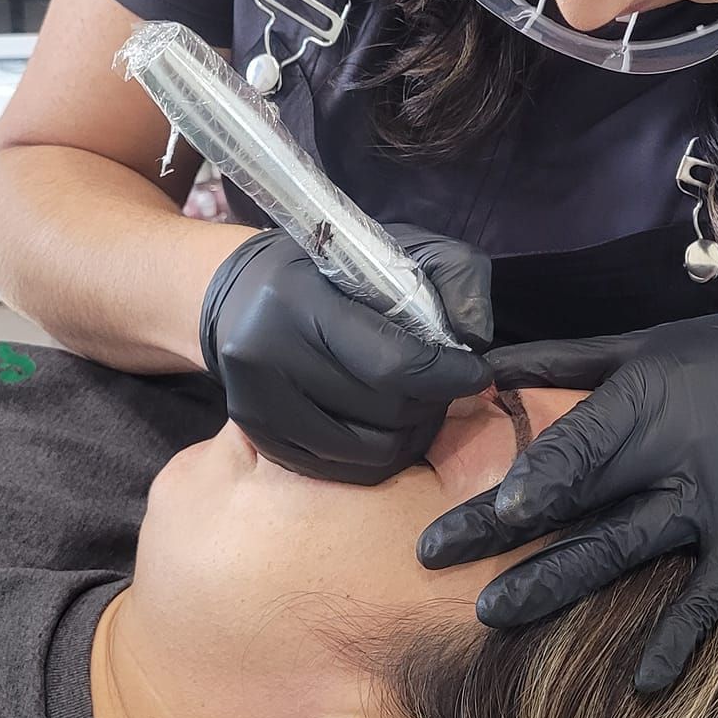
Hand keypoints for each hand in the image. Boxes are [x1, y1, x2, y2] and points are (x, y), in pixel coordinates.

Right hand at [199, 223, 492, 481]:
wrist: (242, 294)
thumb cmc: (331, 269)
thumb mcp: (398, 248)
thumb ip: (453, 276)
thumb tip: (476, 339)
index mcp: (298, 300)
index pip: (391, 363)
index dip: (447, 376)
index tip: (475, 373)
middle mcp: (267, 354)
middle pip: (384, 410)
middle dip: (431, 401)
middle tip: (442, 384)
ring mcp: (256, 402)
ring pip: (368, 450)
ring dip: (410, 432)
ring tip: (417, 403)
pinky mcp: (258, 436)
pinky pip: (342, 468)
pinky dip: (378, 453)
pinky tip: (386, 424)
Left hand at [418, 310, 717, 693]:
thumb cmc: (708, 360)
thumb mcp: (633, 346)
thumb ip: (554, 362)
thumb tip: (473, 365)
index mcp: (647, 399)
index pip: (586, 442)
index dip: (545, 476)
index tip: (500, 507)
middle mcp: (677, 456)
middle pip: (584, 502)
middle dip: (510, 535)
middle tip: (437, 558)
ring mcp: (712, 506)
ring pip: (626, 551)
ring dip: (558, 584)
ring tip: (493, 613)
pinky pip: (707, 598)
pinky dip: (676, 640)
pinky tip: (639, 681)